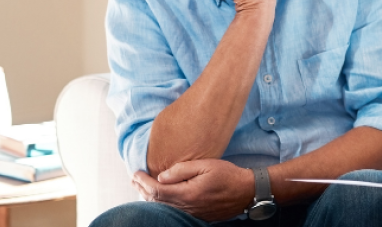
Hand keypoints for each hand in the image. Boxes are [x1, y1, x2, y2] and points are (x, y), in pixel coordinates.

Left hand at [131, 159, 254, 221]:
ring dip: (151, 197)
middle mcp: (187, 207)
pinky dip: (163, 203)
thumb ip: (182, 170)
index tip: (135, 173)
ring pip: (165, 207)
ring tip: (142, 188)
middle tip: (134, 179)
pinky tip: (161, 198)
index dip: (143, 182)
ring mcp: (192, 213)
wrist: (247, 191)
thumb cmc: (228, 175)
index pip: (157, 190)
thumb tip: (161, 176)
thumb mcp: (206, 165)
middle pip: (157, 201)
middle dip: (142, 189)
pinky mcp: (198, 215)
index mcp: (187, 193)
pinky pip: (175, 211)